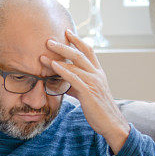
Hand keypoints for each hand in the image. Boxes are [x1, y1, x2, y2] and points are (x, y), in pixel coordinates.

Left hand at [40, 29, 129, 152]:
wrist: (111, 123)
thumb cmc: (98, 110)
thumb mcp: (87, 94)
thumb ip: (76, 86)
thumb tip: (63, 83)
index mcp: (98, 73)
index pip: (88, 51)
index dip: (77, 41)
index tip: (66, 32)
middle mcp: (97, 74)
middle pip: (80, 53)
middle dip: (64, 45)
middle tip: (49, 40)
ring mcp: (94, 82)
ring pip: (75, 64)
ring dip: (58, 56)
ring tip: (43, 53)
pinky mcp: (88, 92)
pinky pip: (74, 77)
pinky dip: (62, 69)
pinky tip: (53, 65)